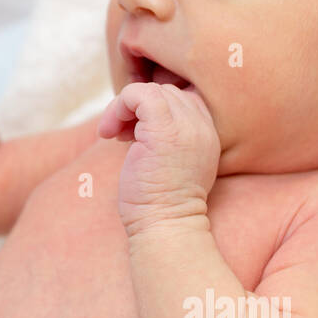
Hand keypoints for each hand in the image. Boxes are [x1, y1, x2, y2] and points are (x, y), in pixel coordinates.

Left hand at [98, 81, 220, 235]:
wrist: (166, 227)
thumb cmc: (161, 206)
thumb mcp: (173, 166)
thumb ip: (168, 139)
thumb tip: (136, 121)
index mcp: (208, 134)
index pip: (184, 99)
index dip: (157, 111)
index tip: (137, 136)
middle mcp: (202, 126)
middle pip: (167, 92)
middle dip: (139, 110)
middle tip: (124, 138)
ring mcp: (185, 125)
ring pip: (151, 90)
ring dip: (125, 109)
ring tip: (116, 136)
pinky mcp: (163, 127)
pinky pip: (137, 93)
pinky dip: (118, 107)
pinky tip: (110, 134)